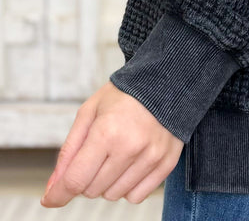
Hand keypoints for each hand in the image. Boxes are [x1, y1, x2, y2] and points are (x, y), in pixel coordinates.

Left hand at [40, 80, 183, 206]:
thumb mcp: (89, 111)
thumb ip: (69, 150)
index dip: (59, 194)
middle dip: (87, 177)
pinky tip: (131, 164)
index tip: (51, 198)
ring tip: (117, 154)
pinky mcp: (167, 163)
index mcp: (107, 131)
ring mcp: (151, 156)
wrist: (166, 80)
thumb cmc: (124, 94)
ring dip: (108, 182)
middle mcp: (130, 147)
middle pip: (92, 190)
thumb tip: (54, 187)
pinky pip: (136, 196)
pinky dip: (128, 187)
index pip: (76, 179)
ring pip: (114, 195)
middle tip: (97, 153)